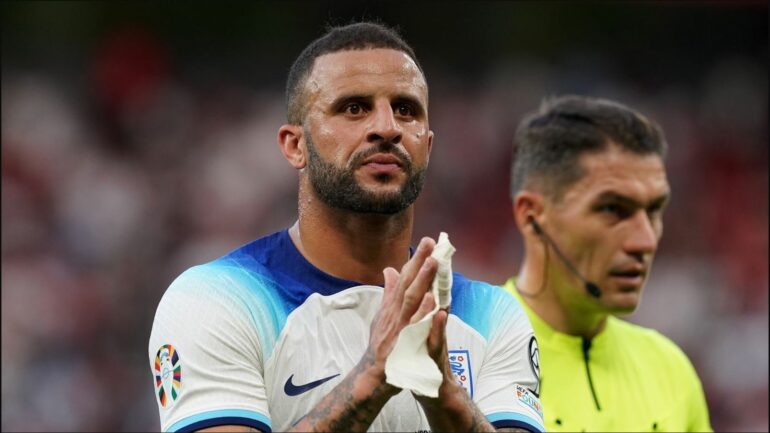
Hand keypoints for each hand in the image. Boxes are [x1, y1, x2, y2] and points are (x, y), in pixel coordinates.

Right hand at [363, 237, 438, 394]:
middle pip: (408, 283)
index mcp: (392, 306)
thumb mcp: (383, 316)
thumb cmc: (381, 345)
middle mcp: (395, 312)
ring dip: (421, 280)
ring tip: (432, 262)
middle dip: (419, 261)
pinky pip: (415, 326)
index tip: (427, 241)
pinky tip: (432, 300)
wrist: (373, 375)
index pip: (404, 277)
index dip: (415, 259)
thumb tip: (390, 270)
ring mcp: (399, 326)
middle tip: (430, 241)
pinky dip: (423, 313)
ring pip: (411, 300)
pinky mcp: (403, 342)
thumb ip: (389, 293)